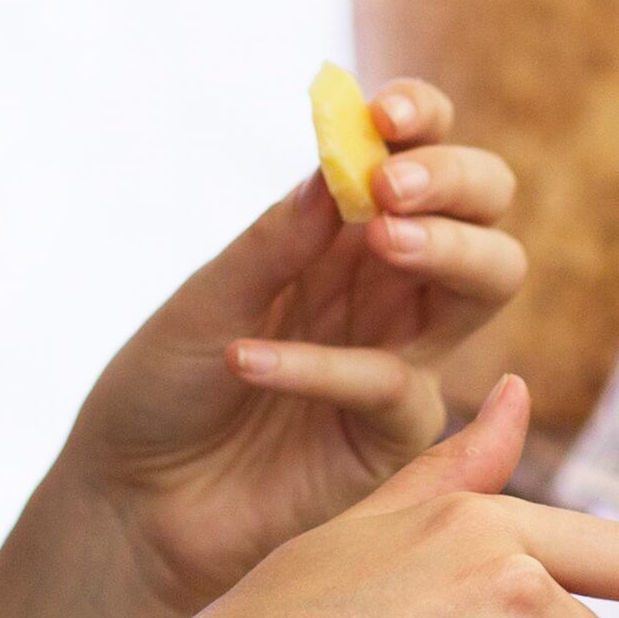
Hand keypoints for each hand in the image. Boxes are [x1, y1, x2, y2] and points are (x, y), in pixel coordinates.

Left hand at [49, 75, 524, 617]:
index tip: (388, 115)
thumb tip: (338, 167)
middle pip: (485, 212)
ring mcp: (402, 360)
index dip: (425, 122)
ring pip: (488, 284)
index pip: (420, 157)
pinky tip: (247, 359)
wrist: (130, 503)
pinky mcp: (393, 437)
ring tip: (380, 234)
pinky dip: (322, 367)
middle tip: (390, 188)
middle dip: (456, 181)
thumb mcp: (204, 298)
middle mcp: (388, 288)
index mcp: (343, 235)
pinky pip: (395, 385)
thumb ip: (276, 239)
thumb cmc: (163, 389)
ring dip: (447, 248)